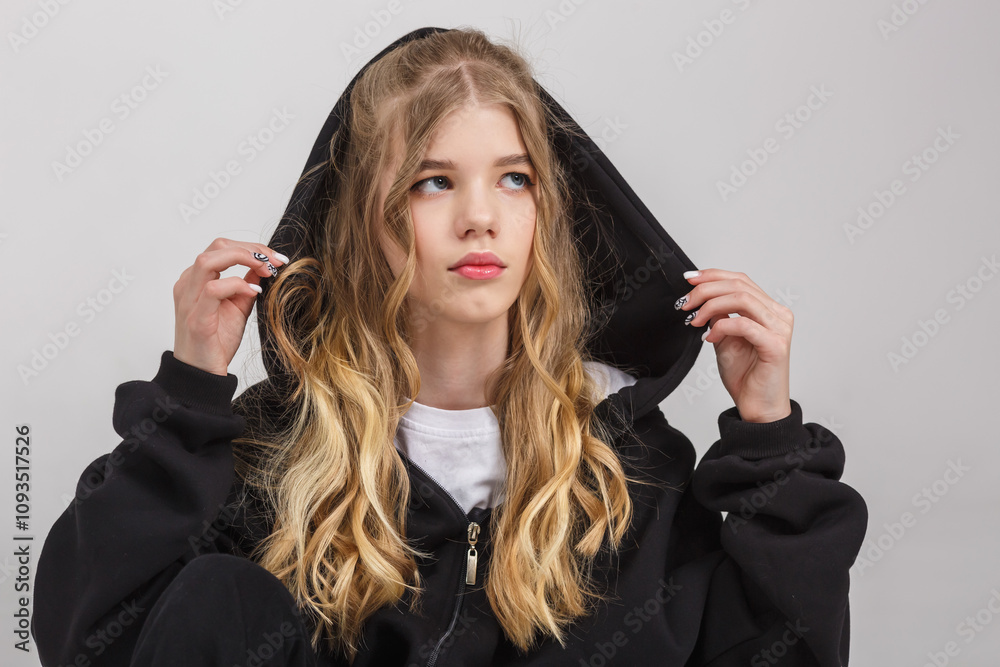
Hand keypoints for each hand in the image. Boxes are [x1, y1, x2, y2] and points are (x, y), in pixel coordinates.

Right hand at [173, 238, 288, 375]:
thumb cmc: (216, 340)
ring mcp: (189, 300)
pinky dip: (237, 285)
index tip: (277, 257)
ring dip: (243, 259)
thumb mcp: (238, 306)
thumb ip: (247, 284)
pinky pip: (213, 290)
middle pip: (217, 247)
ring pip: (208, 261)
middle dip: (252, 249)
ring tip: (267, 270)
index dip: (252, 247)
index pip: (222, 247)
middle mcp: (188, 284)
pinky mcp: (196, 319)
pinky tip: (254, 292)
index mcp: (196, 279)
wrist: (202, 373)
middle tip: (276, 261)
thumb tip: (264, 266)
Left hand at [675, 269, 791, 422]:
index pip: (741, 280)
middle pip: (739, 285)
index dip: (713, 275)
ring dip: (711, 305)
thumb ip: (718, 316)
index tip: (689, 279)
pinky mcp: (776, 345)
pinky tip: (709, 337)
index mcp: (769, 310)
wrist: (757, 408)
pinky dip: (722, 326)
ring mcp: (780, 329)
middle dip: (706, 290)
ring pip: (742, 299)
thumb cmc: (745, 376)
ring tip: (694, 319)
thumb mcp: (724, 339)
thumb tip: (703, 297)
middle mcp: (778, 315)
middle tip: (685, 303)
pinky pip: (744, 325)